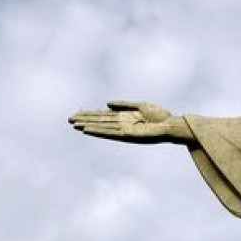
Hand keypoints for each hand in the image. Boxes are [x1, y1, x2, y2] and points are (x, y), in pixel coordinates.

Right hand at [67, 100, 192, 144]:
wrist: (171, 125)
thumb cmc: (160, 116)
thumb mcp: (140, 105)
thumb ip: (123, 104)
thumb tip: (106, 104)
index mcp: (124, 117)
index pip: (103, 116)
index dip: (90, 114)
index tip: (77, 114)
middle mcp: (122, 125)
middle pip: (100, 121)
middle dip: (85, 120)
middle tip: (69, 119)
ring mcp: (124, 131)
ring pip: (102, 128)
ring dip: (88, 126)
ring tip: (74, 125)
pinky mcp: (127, 136)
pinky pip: (110, 133)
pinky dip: (98, 131)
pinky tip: (88, 129)